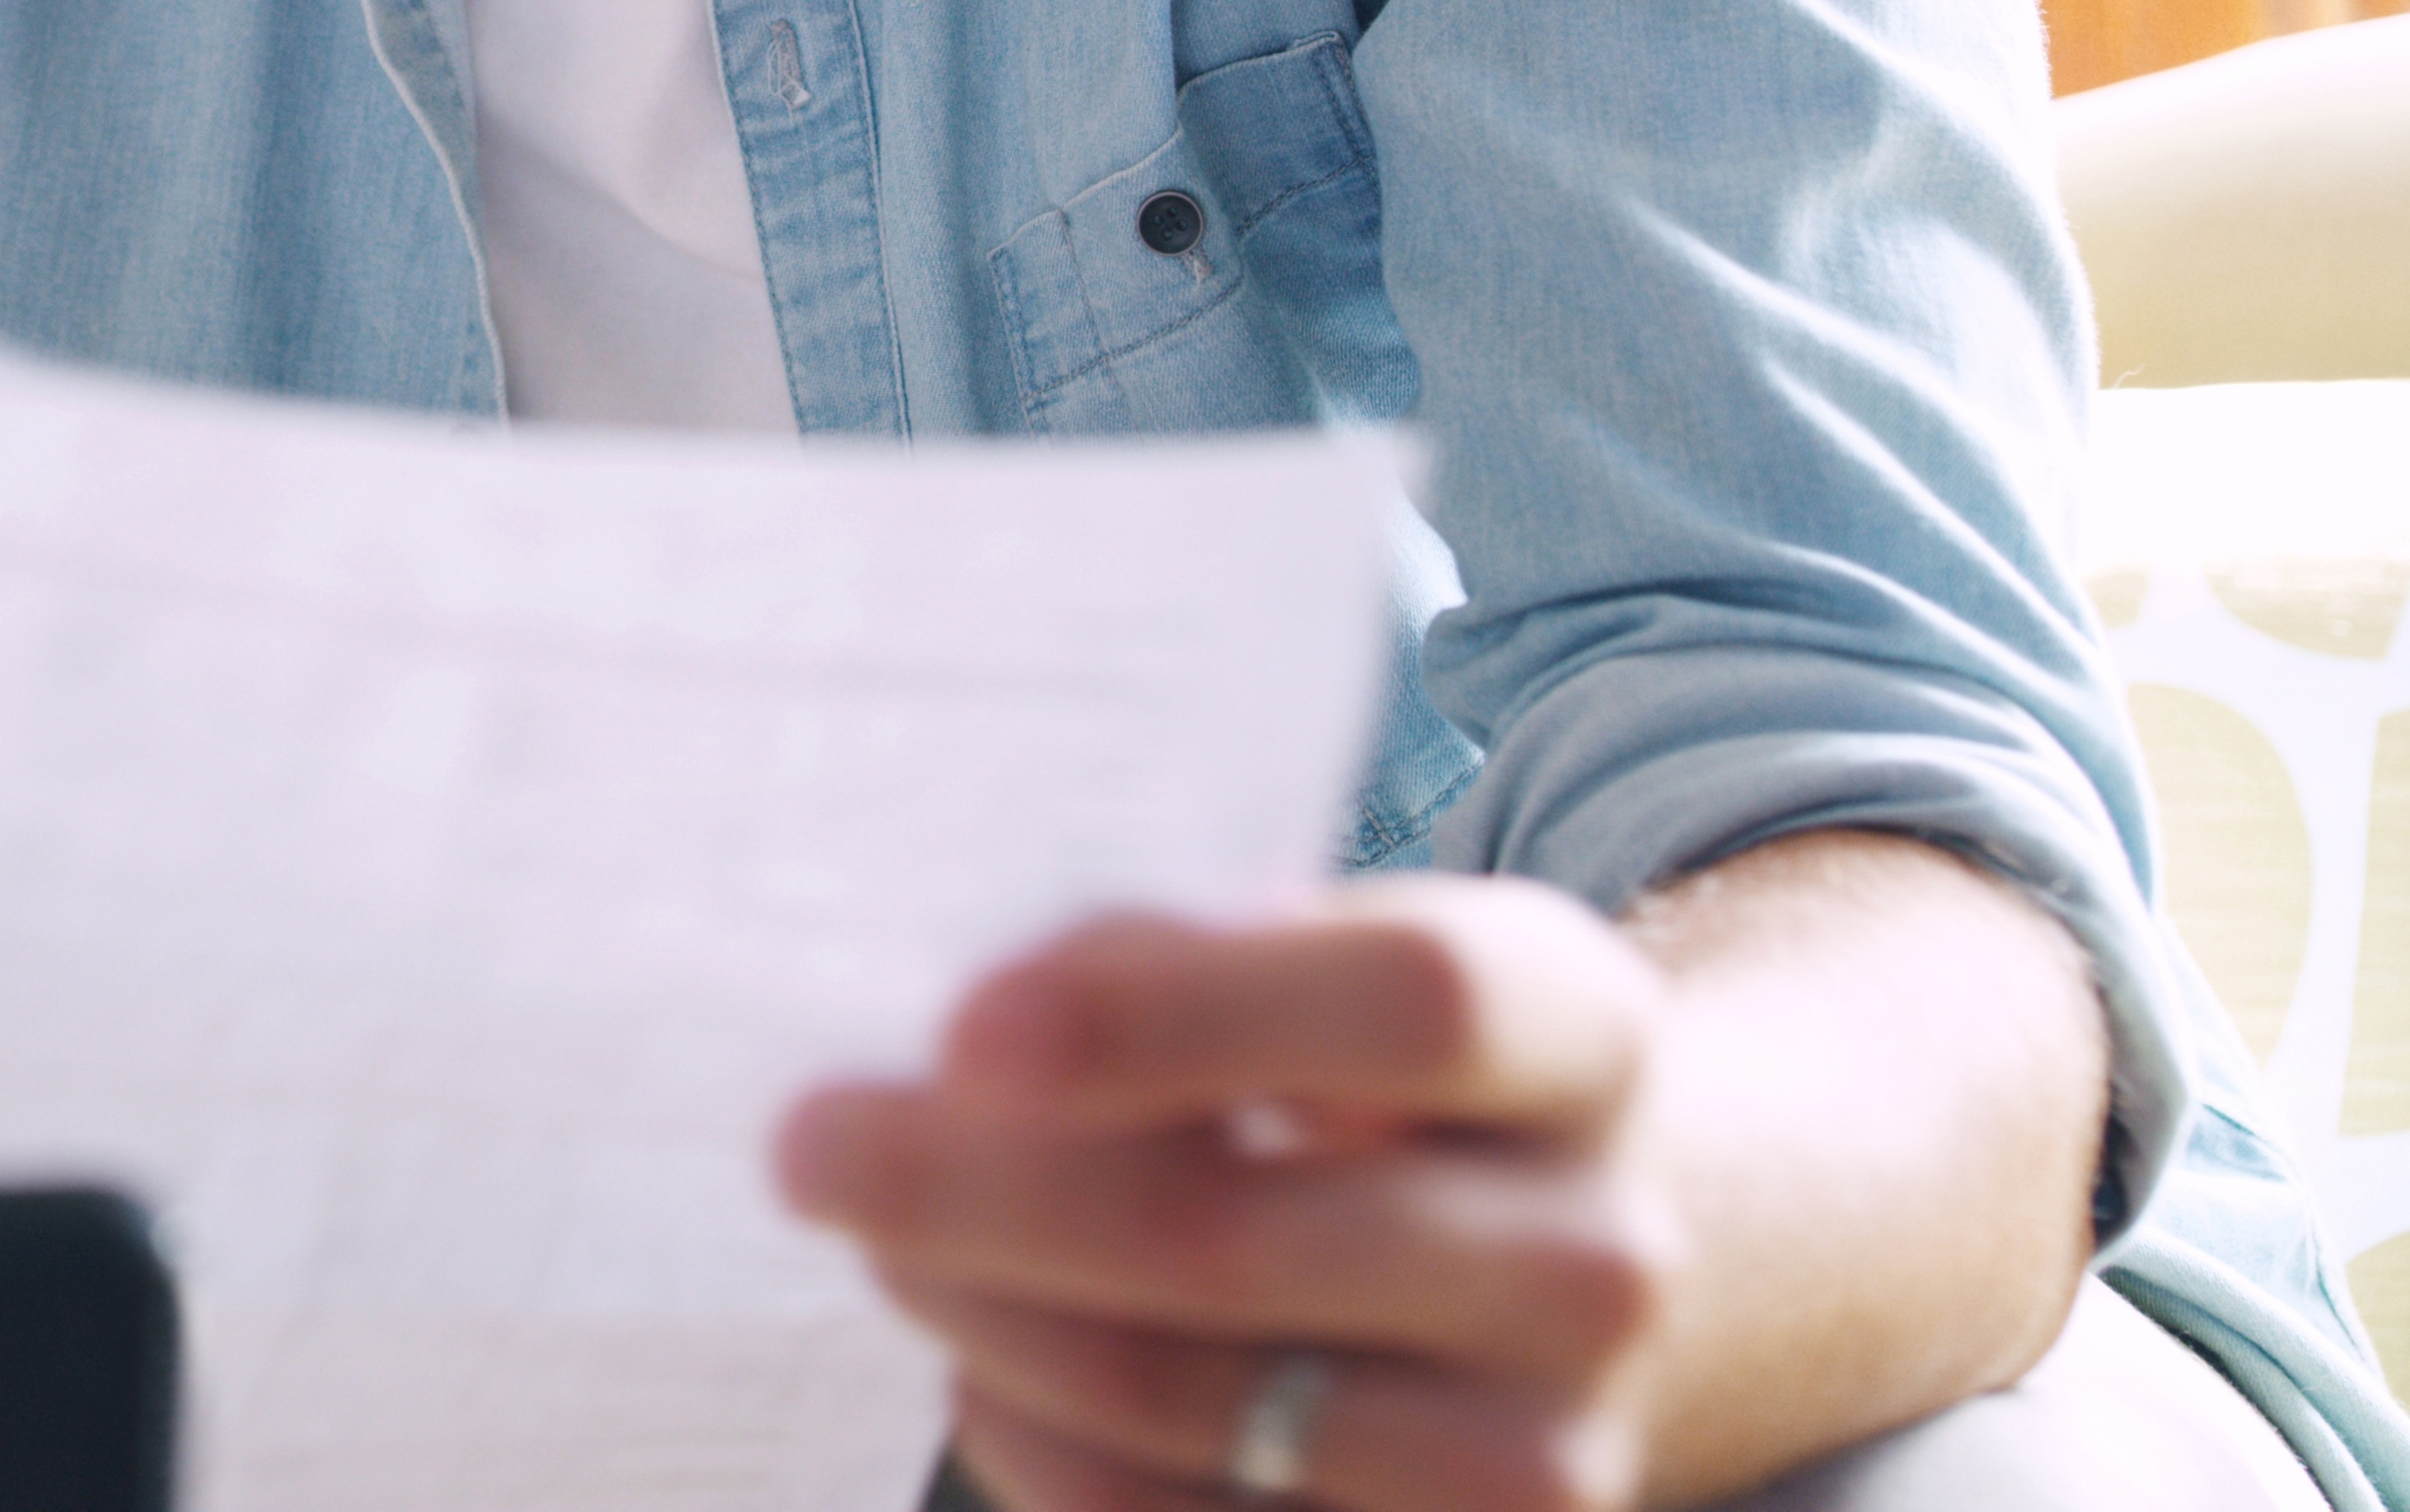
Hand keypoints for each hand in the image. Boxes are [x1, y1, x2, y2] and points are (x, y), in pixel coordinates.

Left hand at [775, 877, 1673, 1511]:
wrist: (1556, 1271)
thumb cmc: (1371, 1075)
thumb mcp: (1326, 962)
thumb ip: (1180, 968)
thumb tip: (970, 1047)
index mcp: (1580, 1030)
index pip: (1406, 1004)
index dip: (1172, 1012)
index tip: (964, 1032)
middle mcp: (1599, 1255)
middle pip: (1240, 1235)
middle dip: (980, 1196)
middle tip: (811, 1148)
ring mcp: (1543, 1447)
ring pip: (1188, 1395)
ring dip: (985, 1313)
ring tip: (881, 1236)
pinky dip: (1036, 1442)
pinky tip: (982, 1362)